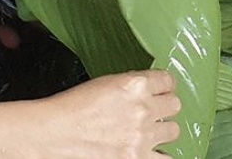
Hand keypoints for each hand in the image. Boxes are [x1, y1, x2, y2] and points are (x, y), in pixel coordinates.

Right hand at [38, 69, 179, 157]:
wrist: (56, 133)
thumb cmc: (73, 107)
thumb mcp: (105, 84)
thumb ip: (130, 86)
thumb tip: (146, 92)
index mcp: (134, 83)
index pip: (167, 80)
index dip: (166, 84)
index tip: (165, 87)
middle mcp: (144, 108)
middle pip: (175, 104)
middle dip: (167, 106)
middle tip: (159, 109)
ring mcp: (143, 136)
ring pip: (174, 130)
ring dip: (164, 129)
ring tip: (152, 130)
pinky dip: (160, 154)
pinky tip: (152, 151)